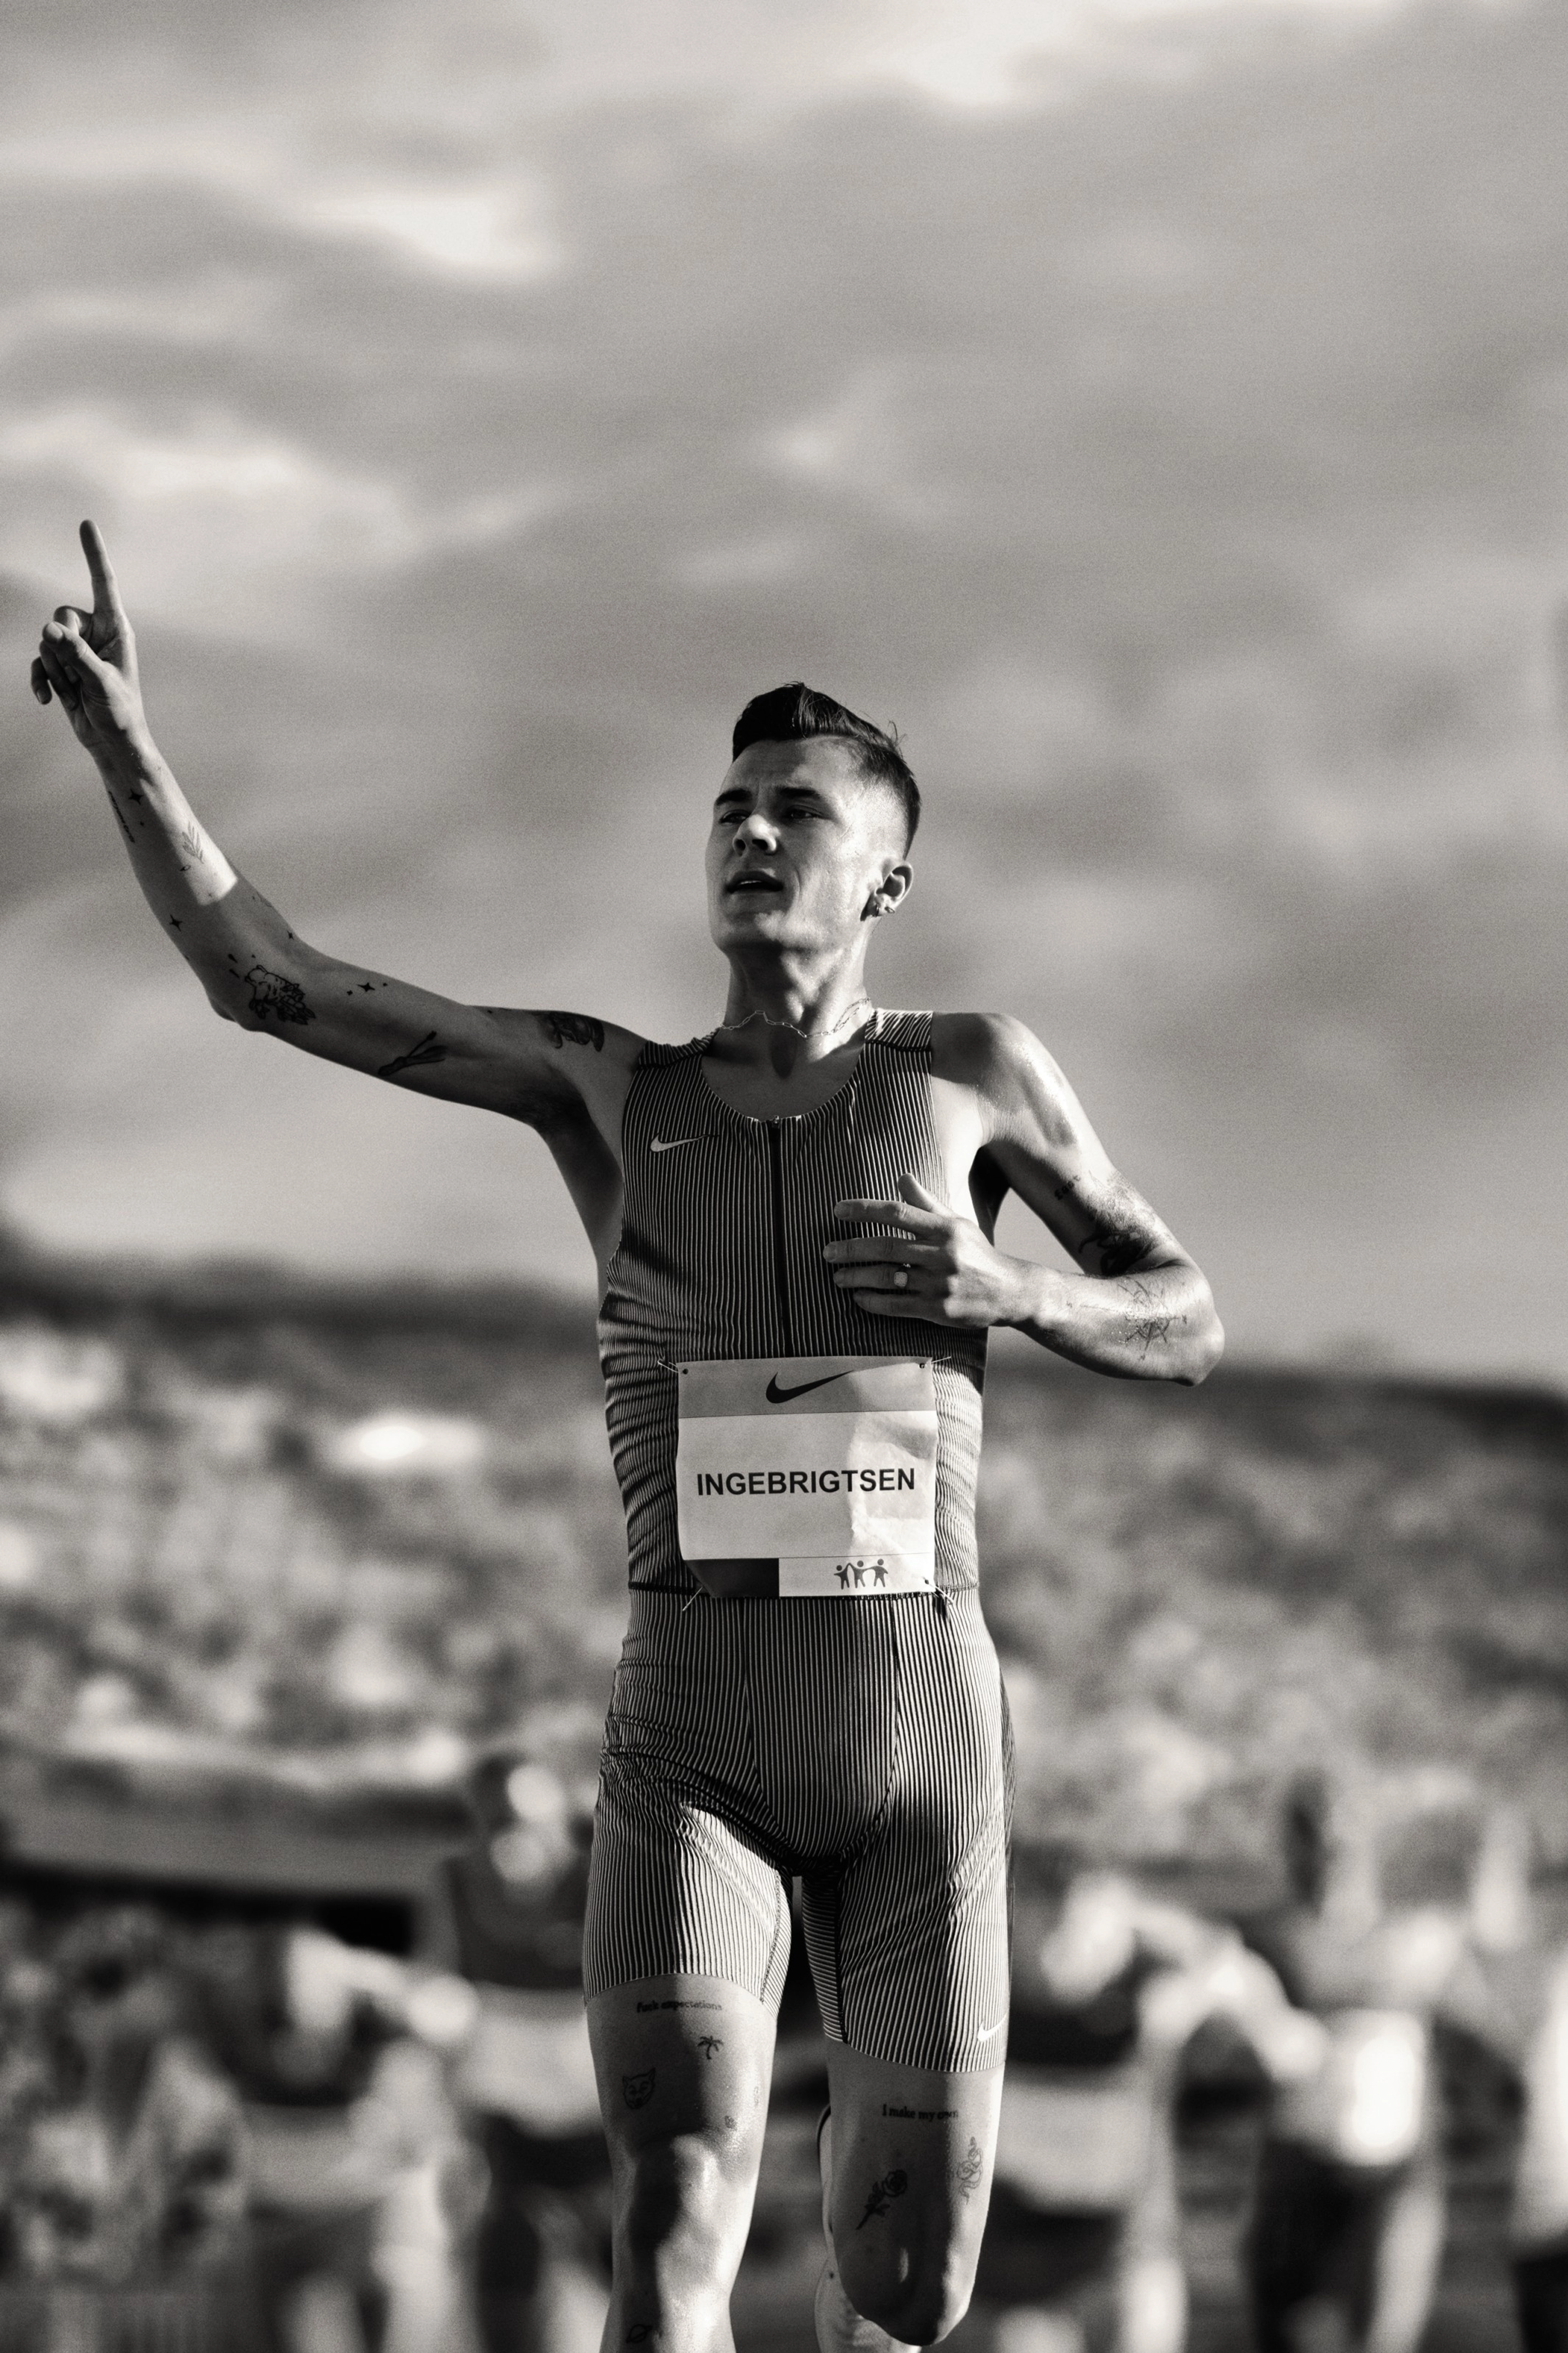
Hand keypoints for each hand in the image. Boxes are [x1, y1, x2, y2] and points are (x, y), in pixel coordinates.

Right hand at [30, 520, 145, 756]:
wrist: (112, 742)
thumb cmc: (119, 712)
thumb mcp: (99, 682)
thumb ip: (75, 654)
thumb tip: (48, 629)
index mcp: (117, 629)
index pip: (103, 583)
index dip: (93, 554)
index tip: (86, 522)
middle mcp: (96, 633)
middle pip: (62, 616)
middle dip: (63, 647)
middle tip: (79, 676)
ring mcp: (77, 649)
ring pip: (46, 640)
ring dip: (56, 669)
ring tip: (76, 691)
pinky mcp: (63, 666)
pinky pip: (39, 660)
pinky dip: (41, 680)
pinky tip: (49, 701)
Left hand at [824, 1174, 1037, 1327]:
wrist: (1011, 1292)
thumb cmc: (978, 1254)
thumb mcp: (957, 1223)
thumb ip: (926, 1202)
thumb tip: (901, 1177)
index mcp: (945, 1228)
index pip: (897, 1212)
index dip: (863, 1210)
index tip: (837, 1210)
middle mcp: (943, 1253)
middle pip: (886, 1247)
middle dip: (851, 1248)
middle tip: (827, 1251)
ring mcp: (941, 1283)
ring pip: (888, 1278)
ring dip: (857, 1277)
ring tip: (837, 1276)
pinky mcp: (939, 1310)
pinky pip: (897, 1305)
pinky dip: (873, 1301)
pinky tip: (858, 1298)